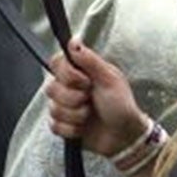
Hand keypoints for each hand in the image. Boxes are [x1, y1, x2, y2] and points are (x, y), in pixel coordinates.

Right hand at [45, 39, 147, 157]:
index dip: (67, 74)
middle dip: (73, 98)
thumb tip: (73, 40)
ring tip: (90, 115)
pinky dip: (72, 129)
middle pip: (51, 88)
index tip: (85, 81)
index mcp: (80, 72)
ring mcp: (65, 107)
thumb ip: (89, 60)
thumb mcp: (109, 79)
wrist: (125, 137)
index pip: (56, 63)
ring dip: (76, 115)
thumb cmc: (122, 106)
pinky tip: (83, 128)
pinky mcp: (63, 125)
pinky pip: (54, 126)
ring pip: (53, 109)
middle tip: (90, 99)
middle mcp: (70, 88)